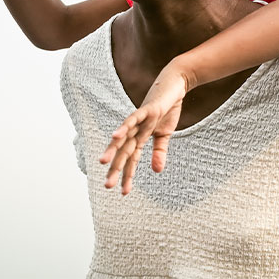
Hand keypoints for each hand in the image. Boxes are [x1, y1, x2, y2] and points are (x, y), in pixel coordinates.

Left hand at [99, 61, 191, 194]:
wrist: (175, 85)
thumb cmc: (169, 108)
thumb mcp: (165, 134)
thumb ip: (159, 152)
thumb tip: (156, 172)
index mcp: (141, 137)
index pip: (132, 159)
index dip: (127, 175)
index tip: (123, 193)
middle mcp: (136, 129)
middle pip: (124, 151)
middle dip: (116, 168)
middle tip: (107, 186)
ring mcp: (140, 119)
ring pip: (124, 136)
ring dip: (113, 149)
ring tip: (103, 163)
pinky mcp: (146, 109)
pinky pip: (133, 119)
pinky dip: (123, 127)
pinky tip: (114, 136)